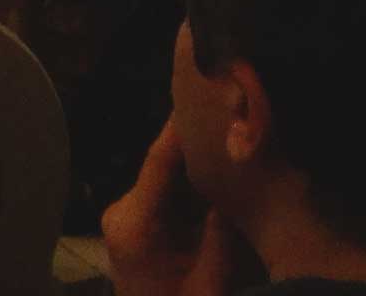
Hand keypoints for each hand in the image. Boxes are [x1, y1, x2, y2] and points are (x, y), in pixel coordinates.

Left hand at [100, 121, 240, 295]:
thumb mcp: (212, 280)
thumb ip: (224, 230)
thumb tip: (241, 177)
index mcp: (134, 222)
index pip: (159, 159)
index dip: (183, 124)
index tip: (208, 89)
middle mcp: (124, 211)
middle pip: (165, 163)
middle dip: (200, 141)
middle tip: (236, 111)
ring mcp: (129, 217)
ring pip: (170, 177)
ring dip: (200, 162)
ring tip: (235, 134)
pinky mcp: (140, 226)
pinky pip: (170, 194)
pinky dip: (195, 186)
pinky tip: (224, 174)